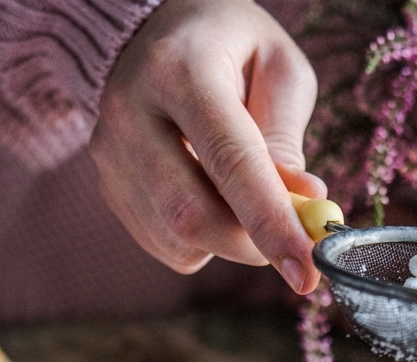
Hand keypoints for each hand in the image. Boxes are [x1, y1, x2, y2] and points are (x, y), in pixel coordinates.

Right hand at [90, 0, 322, 292]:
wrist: (154, 34)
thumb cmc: (229, 48)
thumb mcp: (277, 69)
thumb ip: (288, 139)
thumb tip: (303, 208)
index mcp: (180, 70)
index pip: (230, 162)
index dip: (271, 225)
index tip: (307, 272)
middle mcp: (131, 111)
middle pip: (192, 215)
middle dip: (252, 246)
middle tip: (293, 246)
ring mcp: (112, 154)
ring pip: (179, 239)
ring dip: (230, 242)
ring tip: (245, 198)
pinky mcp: (110, 188)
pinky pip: (167, 245)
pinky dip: (205, 241)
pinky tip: (211, 197)